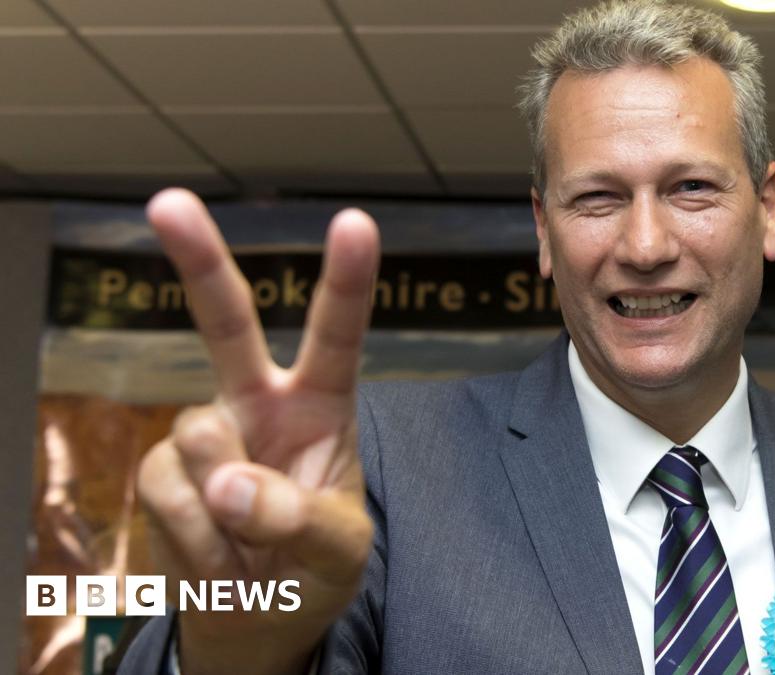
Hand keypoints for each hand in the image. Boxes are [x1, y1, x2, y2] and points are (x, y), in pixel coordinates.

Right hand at [136, 188, 378, 674]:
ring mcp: (206, 433)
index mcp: (323, 403)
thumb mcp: (340, 551)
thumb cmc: (314, 567)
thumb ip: (302, 519)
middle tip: (167, 203)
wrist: (259, 617)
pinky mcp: (164, 471)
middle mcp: (260, 401)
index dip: (347, 281)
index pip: (338, 335)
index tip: (355, 222)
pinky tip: (219, 555)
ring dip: (229, 509)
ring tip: (252, 544)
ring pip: (202, 439)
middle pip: (227, 323)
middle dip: (198, 261)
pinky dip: (198, 540)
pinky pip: (171, 494)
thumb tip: (231, 488)